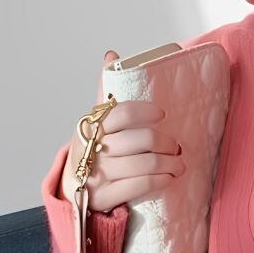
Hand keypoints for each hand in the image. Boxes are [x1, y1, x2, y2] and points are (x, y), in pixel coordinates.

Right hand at [57, 50, 184, 212]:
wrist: (74, 191)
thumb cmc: (94, 151)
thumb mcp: (96, 123)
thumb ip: (106, 95)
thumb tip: (112, 55)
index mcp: (91, 125)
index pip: (121, 112)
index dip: (145, 112)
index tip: (162, 114)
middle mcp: (92, 148)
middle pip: (140, 139)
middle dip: (166, 142)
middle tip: (176, 147)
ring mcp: (97, 173)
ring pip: (145, 163)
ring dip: (170, 164)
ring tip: (179, 164)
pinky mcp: (104, 196)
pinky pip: (140, 185)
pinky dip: (160, 180)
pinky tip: (169, 177)